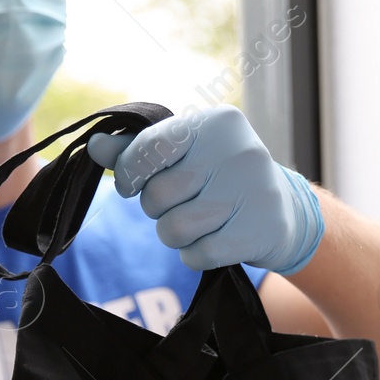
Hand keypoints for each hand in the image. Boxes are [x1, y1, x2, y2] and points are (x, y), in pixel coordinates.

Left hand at [87, 105, 325, 275]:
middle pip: (157, 196)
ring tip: (199, 224)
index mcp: (216, 123)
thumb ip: (138, 150)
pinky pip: (198, 255)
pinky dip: (196, 256)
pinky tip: (215, 241)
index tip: (133, 185)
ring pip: (174, 229)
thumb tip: (95, 146)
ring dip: (175, 236)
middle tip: (182, 205)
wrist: (284, 211)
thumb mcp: (186, 154)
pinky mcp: (259, 231)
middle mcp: (238, 151)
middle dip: (158, 210)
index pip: (148, 149)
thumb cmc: (221, 178)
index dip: (129, 174)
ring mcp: (253, 192)